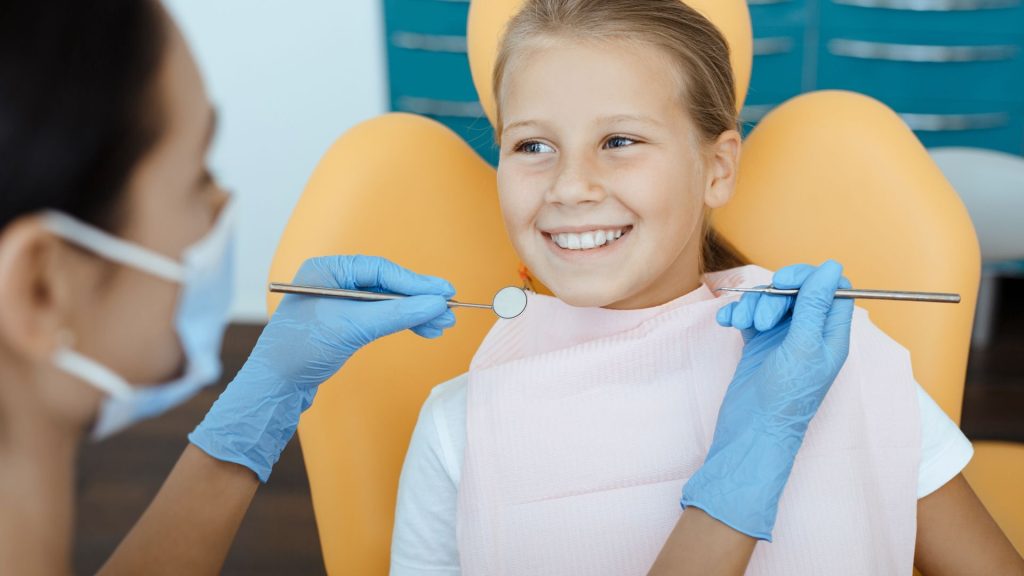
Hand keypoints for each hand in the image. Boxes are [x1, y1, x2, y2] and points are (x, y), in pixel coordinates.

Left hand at [189, 255, 455, 481]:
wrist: (274, 387)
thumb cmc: (302, 350)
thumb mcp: (354, 327)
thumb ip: (397, 313)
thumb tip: (436, 304)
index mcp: (328, 270)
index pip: (381, 270)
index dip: (416, 282)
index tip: (444, 293)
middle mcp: (332, 282)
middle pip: (387, 285)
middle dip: (418, 300)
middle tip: (448, 312)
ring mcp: (338, 305)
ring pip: (386, 304)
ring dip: (414, 314)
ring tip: (441, 326)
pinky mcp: (342, 326)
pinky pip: (379, 318)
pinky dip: (401, 324)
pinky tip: (422, 330)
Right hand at [681, 260, 853, 539]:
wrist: (751, 432)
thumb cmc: (785, 397)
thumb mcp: (804, 347)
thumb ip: (815, 305)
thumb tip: (830, 265)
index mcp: (831, 335)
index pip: (832, 288)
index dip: (810, 278)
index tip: (787, 283)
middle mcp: (810, 334)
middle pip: (797, 291)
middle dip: (775, 295)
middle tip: (763, 318)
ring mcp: (783, 340)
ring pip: (770, 301)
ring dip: (753, 305)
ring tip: (744, 325)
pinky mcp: (758, 345)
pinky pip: (749, 316)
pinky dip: (737, 314)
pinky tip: (727, 323)